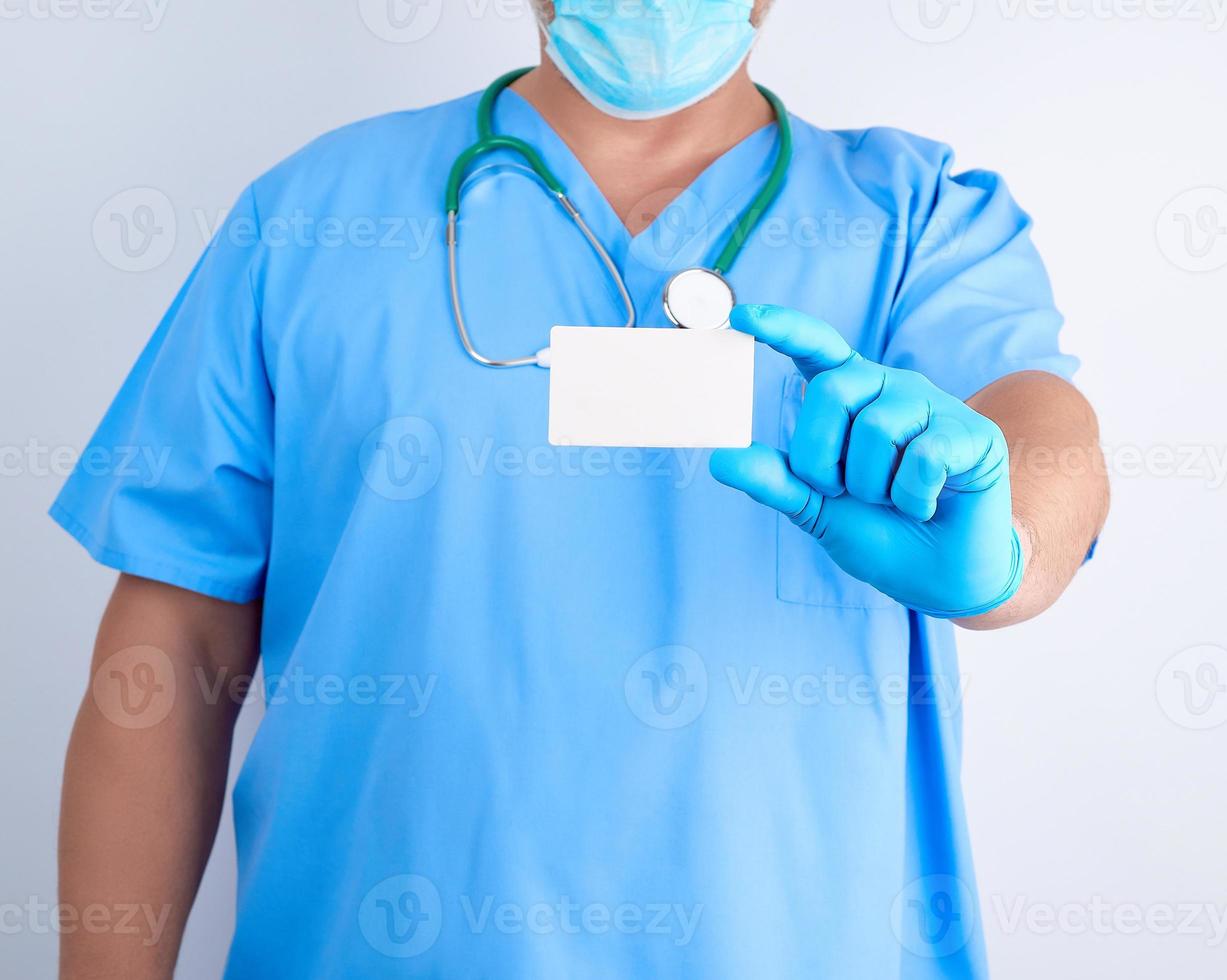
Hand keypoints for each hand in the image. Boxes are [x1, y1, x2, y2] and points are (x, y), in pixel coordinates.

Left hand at [711, 305, 1023, 618]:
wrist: (939, 573)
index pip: (816, 347)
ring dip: (872, 486)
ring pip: (877, 429)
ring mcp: (934, 405)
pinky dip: (913, 497)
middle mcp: (890, 388)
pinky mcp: (972, 433)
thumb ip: (774, 481)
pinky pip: (923, 457)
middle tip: (845, 492)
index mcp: (850, 396)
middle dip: (822, 459)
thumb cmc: (878, 531)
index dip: (782, 328)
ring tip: (893, 499)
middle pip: (832, 391)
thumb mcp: (816, 508)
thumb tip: (721, 460)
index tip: (741, 317)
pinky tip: (927, 504)